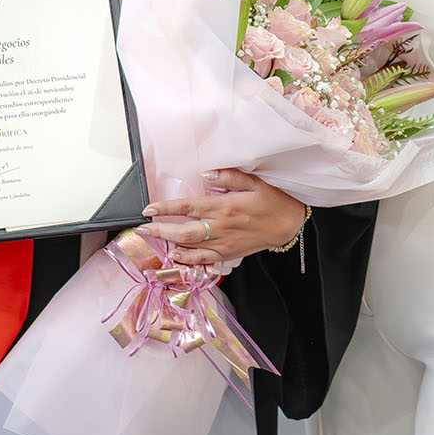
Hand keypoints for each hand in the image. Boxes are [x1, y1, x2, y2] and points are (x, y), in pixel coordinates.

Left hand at [139, 169, 305, 267]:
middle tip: (143, 229)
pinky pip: (204, 260)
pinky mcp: (229, 254)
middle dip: (160, 230)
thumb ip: (228, 176)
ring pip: (190, 248)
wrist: (289, 224)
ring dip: (169, 244)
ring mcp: (225, 243)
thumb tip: (206, 173)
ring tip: (154, 240)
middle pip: (183, 232)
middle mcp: (222, 227)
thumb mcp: (254, 182)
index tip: (149, 208)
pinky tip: (176, 256)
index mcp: (225, 206)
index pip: (189, 207)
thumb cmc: (273, 201)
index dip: (166, 209)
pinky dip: (188, 260)